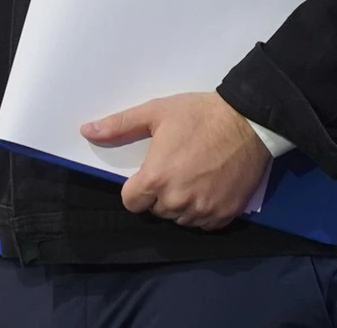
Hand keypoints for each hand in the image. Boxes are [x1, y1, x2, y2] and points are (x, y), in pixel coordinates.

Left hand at [81, 92, 270, 229]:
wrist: (249, 121)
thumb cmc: (200, 115)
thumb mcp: (156, 112)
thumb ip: (120, 125)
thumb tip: (86, 131)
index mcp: (156, 179)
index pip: (131, 202)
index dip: (137, 187)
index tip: (149, 172)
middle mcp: (176, 201)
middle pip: (156, 210)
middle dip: (160, 194)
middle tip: (176, 168)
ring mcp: (202, 211)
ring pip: (179, 219)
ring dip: (181, 204)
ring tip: (193, 176)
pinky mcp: (224, 215)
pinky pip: (203, 224)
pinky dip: (203, 211)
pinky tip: (209, 188)